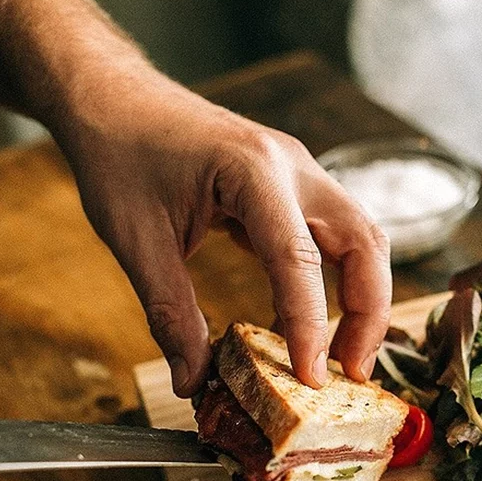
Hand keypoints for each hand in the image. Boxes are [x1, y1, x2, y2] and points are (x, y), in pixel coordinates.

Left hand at [49, 72, 390, 396]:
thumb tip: (193, 381)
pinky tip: (301, 324)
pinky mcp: (291, 185)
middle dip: (368, 312)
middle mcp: (292, 166)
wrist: (114, 99)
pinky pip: (331, 236)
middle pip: (364, 242)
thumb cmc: (120, 155)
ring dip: (362, 298)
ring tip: (340, 358)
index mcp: (253, 171)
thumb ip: (171, 313)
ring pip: (361, 237)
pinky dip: (331, 282)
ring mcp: (298, 172)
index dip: (309, 324)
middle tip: (351, 374)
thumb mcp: (135, 240)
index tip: (309, 378)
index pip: (298, 258)